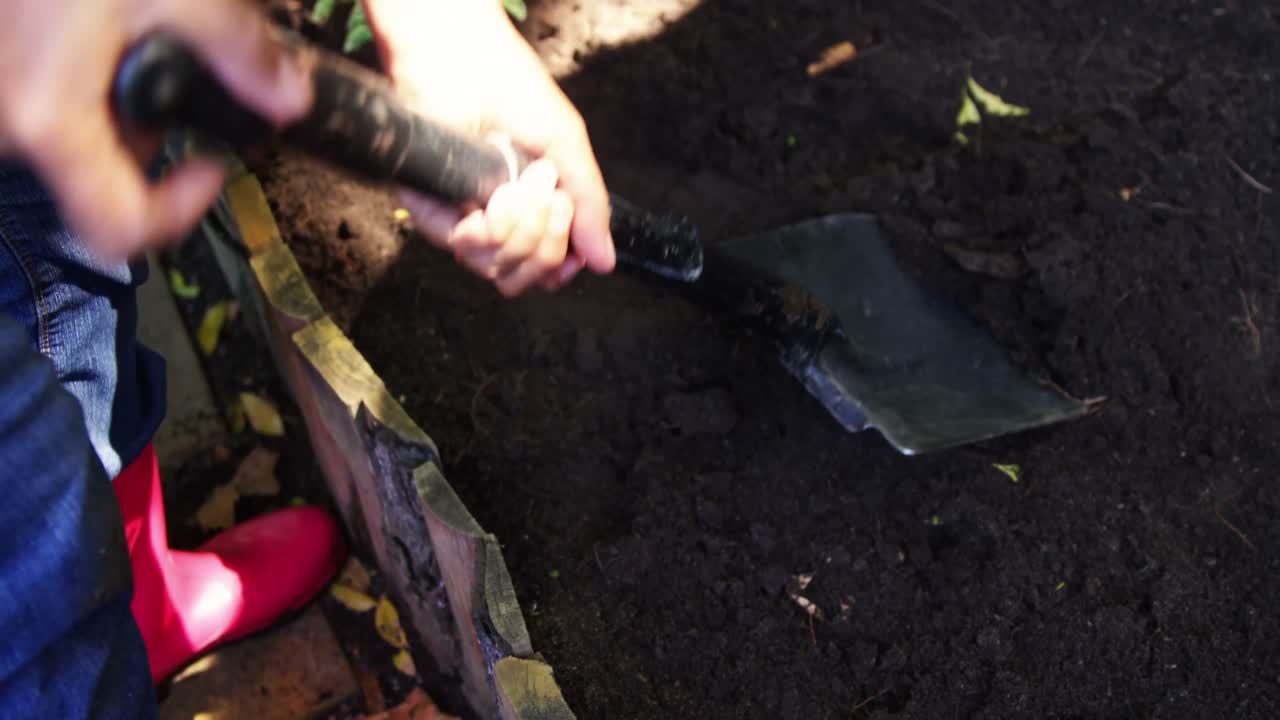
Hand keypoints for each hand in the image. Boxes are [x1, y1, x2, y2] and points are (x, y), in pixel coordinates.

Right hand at [0, 0, 309, 259]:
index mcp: (50, 121)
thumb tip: (289, 96)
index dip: (176, 213)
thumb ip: (239, 49)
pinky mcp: (9, 77)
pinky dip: (98, 79)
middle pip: (106, 178)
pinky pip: (61, 105)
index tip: (210, 172)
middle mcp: (15, 126)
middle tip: (182, 77)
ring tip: (144, 35)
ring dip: (130, 103)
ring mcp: (6, 102)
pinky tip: (110, 31)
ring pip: (85, 140)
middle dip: (158, 137)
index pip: (119, 230)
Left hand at [365, 0, 613, 296]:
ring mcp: (462, 217)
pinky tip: (500, 195)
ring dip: (522, 232)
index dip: (562, 263)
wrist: (462, 57)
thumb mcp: (567, 147)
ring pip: (497, 270)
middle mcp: (495, 220)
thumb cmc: (512, 87)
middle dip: (547, 245)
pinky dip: (492, 226)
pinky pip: (465, 249)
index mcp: (530, 209)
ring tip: (524, 187)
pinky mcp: (431, 209)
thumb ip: (591, 206)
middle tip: (551, 199)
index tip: (570, 230)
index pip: (547, 269)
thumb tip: (606, 262)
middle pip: (525, 277)